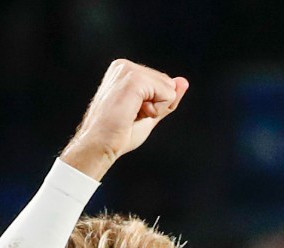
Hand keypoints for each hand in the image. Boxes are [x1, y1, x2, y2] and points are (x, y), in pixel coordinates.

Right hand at [60, 59, 188, 180]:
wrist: (99, 146)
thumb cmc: (117, 134)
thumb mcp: (148, 113)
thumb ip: (166, 98)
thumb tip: (184, 81)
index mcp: (124, 70)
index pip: (162, 82)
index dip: (155, 104)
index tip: (131, 114)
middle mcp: (124, 65)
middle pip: (167, 82)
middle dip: (157, 105)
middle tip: (131, 116)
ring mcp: (128, 70)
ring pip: (169, 87)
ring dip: (155, 108)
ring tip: (131, 115)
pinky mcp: (134, 79)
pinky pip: (167, 93)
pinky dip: (156, 109)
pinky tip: (135, 114)